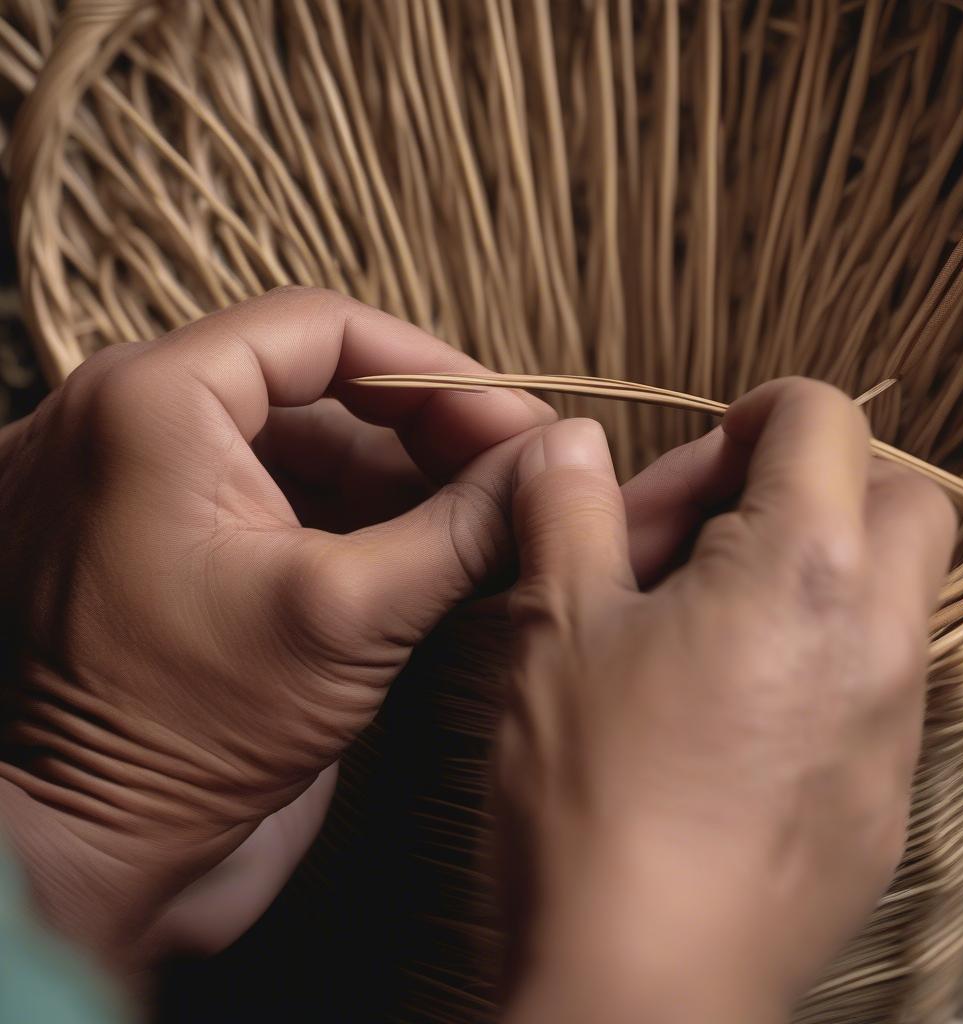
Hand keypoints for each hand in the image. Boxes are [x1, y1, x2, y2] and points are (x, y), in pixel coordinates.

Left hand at [0, 287, 554, 970]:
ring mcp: (137, 484)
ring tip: (482, 521)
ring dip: (397, 479)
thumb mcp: (350, 615)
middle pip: (315, 386)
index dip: (433, 371)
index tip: (513, 420)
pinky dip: (351, 517)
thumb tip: (560, 455)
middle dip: (424, 430)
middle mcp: (129, 422)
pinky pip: (272, 496)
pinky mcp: (160, 544)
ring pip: (299, 444)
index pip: (321, 329)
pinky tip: (422, 552)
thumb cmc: (183, 737)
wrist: (85, 861)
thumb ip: (467, 524)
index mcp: (151, 404)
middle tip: (513, 472)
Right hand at [497, 380, 955, 1023]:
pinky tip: (717, 709)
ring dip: (805, 576)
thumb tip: (568, 446)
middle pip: (894, 498)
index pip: (822, 419)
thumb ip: (568, 511)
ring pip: (890, 595)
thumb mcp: (555, 624)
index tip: (690, 470)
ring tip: (690, 628)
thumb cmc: (593, 791)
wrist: (639, 987)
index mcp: (805, 567)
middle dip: (803, 491)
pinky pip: (873, 682)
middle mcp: (881, 636)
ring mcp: (894, 724)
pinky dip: (812, 655)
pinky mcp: (882, 795)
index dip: (750, 417)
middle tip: (693, 545)